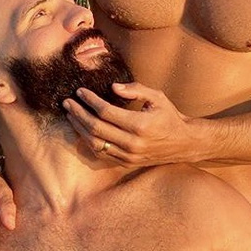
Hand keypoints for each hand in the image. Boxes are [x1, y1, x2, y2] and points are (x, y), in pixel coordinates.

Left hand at [62, 81, 199, 165]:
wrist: (183, 143)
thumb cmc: (169, 116)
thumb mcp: (157, 97)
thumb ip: (136, 89)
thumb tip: (113, 87)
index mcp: (140, 125)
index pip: (106, 112)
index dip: (90, 101)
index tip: (80, 91)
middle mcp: (133, 143)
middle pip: (96, 128)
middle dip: (78, 113)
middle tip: (67, 102)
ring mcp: (129, 155)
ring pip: (95, 143)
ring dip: (79, 128)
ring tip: (70, 115)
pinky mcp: (126, 163)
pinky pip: (101, 154)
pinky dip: (88, 141)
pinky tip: (81, 129)